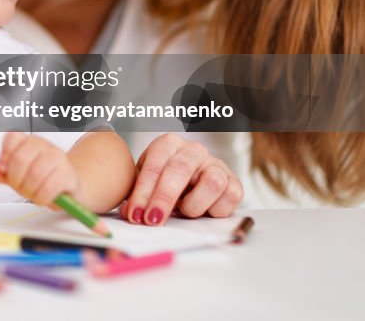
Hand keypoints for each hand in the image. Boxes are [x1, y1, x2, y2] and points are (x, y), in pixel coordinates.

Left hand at [0, 132, 79, 205]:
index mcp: (28, 141)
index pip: (12, 137)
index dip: (4, 155)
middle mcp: (43, 146)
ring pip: (35, 174)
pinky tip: (42, 198)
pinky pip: (49, 187)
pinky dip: (41, 197)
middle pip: (20, 158)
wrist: (69, 187)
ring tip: (32, 194)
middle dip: (15, 179)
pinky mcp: (68, 174)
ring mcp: (57, 158)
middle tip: (19, 187)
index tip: (4, 170)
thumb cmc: (40, 179)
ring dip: (29, 191)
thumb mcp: (16, 175)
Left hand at [119, 133, 242, 225]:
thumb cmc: (165, 182)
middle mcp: (193, 150)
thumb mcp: (148, 184)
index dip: (143, 192)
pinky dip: (215, 210)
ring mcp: (216, 165)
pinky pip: (230, 197)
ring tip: (184, 212)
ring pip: (211, 182)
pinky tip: (204, 212)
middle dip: (164, 198)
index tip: (135, 214)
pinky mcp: (234, 182)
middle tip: (152, 219)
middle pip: (180, 170)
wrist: (194, 180)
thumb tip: (130, 215)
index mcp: (168, 144)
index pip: (154, 165)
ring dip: (194, 204)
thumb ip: (137, 197)